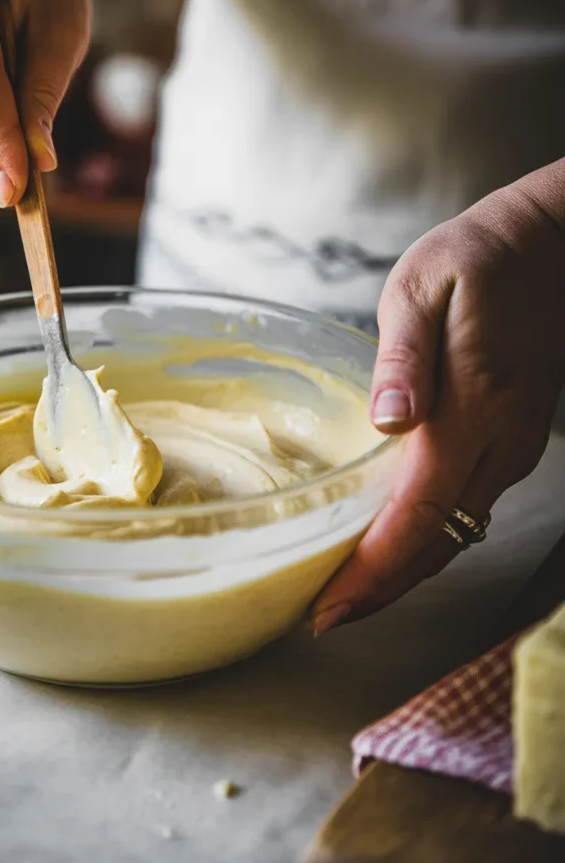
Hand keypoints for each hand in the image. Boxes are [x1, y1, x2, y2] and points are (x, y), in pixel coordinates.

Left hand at [312, 171, 564, 633]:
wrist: (553, 245)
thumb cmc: (478, 258)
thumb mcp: (423, 286)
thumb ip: (405, 357)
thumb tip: (389, 419)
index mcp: (473, 408)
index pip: (417, 514)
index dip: (373, 569)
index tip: (329, 606)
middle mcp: (500, 443)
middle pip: (438, 543)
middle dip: (380, 589)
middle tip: (321, 616)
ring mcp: (514, 446)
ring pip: (456, 534)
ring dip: (403, 570)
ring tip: (345, 592)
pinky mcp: (514, 440)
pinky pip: (467, 509)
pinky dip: (426, 539)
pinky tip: (390, 542)